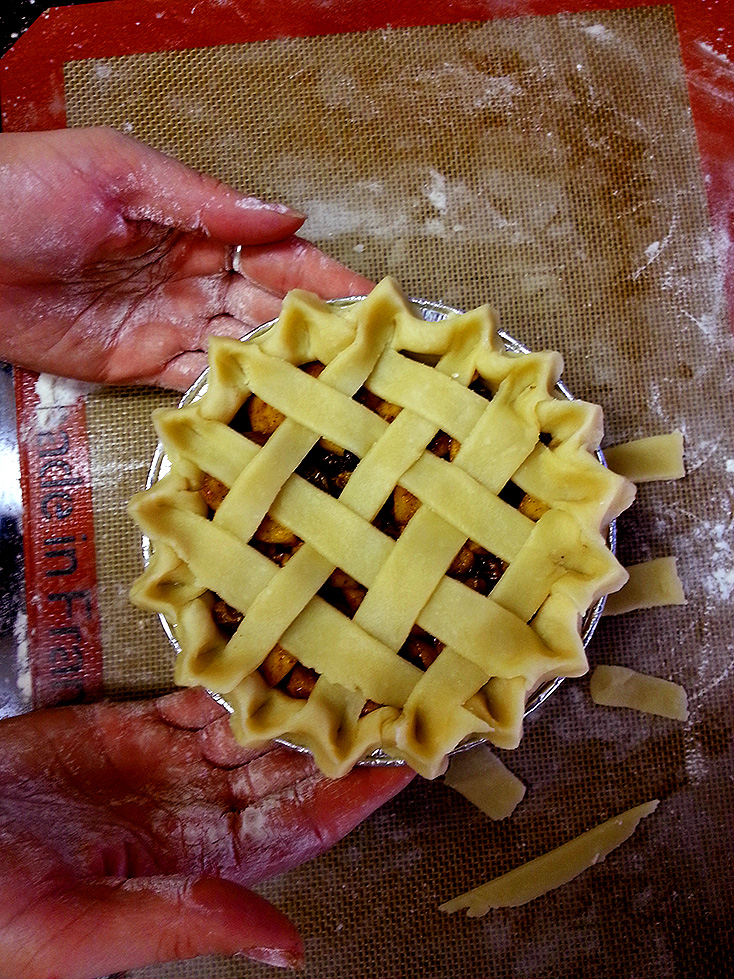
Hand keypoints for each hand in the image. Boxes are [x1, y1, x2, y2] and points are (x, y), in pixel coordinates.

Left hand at [0, 127, 371, 389]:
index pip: (277, 255)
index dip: (324, 277)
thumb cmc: (25, 190)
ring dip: (287, 369)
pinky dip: (234, 395)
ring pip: (244, 350)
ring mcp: (168, 324)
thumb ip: (207, 201)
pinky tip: (273, 410)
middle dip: (318, 331)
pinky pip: (197, 383)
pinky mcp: (138, 365)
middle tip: (368, 361)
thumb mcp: (120, 173)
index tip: (370, 301)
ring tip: (337, 393)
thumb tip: (289, 216)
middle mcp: (191, 276)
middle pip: (271, 308)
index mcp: (194, 224)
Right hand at [0, 687, 413, 977]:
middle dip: (336, 732)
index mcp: (196, 866)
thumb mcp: (79, 932)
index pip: (298, 828)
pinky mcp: (131, 727)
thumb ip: (181, 923)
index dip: (350, 795)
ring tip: (343, 655)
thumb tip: (284, 944)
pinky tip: (267, 648)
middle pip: (287, 769)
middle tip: (391, 685)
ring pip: (251, 725)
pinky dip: (233, 672)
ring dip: (294, 695)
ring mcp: (164, 764)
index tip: (403, 758)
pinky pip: (198, 695)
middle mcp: (193, 812)